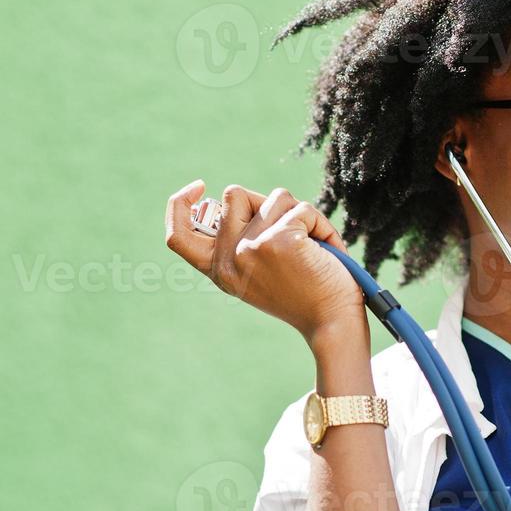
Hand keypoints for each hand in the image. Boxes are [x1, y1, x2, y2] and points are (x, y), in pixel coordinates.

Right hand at [164, 180, 366, 342]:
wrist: (332, 323)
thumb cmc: (304, 293)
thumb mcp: (258, 270)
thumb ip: (240, 238)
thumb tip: (236, 195)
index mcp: (219, 270)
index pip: (178, 235)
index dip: (179, 204)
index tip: (199, 187)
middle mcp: (228, 259)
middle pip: (234, 195)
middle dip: (267, 203)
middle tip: (291, 231)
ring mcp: (250, 248)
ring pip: (275, 197)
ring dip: (300, 215)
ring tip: (313, 247)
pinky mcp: (279, 240)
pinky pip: (303, 208)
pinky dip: (320, 224)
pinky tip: (326, 251)